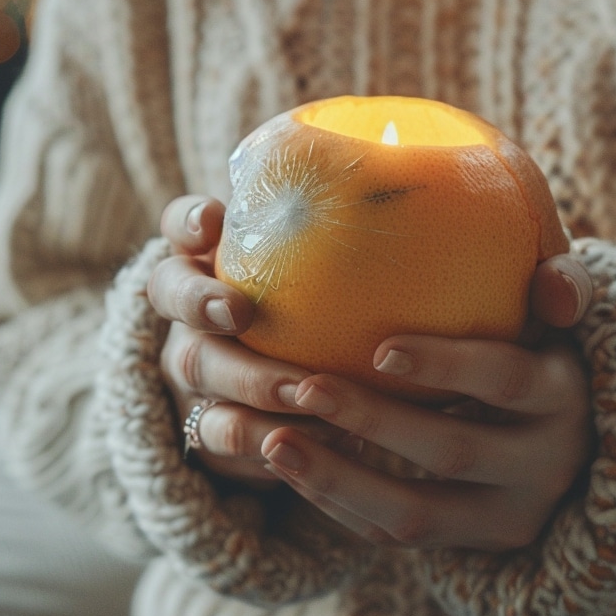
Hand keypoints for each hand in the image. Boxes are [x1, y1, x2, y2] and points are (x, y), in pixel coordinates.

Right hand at [148, 195, 334, 486]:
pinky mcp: (210, 424)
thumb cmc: (331, 305)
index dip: (187, 221)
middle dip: (200, 301)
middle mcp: (189, 309)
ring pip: (195, 369)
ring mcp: (194, 367)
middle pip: (171, 295)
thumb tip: (444, 173)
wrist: (299, 387)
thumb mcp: (333, 266)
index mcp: (210, 257)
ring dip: (245, 380)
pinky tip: (316, 441)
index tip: (212, 220)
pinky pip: (220, 435)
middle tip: (240, 310)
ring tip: (300, 391)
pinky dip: (262, 440)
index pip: (179, 225)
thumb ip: (355, 230)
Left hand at [260, 254, 594, 551]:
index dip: (446, 365)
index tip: (379, 349)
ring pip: (415, 514)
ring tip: (273, 441)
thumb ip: (560, 284)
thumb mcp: (559, 318)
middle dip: (373, 422)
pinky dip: (336, 503)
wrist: (575, 446)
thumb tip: (555, 286)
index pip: (506, 380)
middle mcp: (544, 467)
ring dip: (337, 478)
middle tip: (304, 387)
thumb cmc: (544, 350)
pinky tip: (288, 466)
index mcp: (564, 398)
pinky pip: (391, 536)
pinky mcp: (464, 546)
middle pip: (452, 451)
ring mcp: (504, 517)